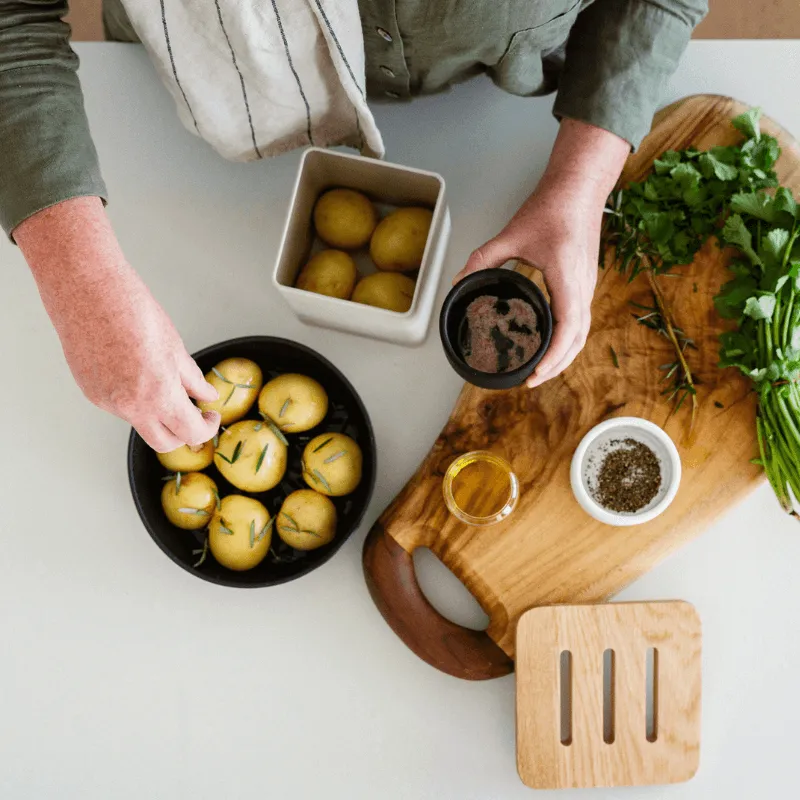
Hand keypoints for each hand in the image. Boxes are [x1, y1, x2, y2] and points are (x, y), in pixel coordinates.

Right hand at [15, 198, 219, 451]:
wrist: (88, 291)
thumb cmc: (131, 309)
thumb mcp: (175, 346)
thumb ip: (192, 379)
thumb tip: (206, 395)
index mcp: (158, 395)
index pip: (190, 433)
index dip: (206, 428)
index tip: (210, 417)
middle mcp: (130, 406)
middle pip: (165, 443)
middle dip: (183, 433)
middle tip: (194, 413)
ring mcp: (107, 402)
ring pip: (141, 424)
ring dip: (158, 415)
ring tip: (163, 381)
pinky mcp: (91, 393)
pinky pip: (119, 408)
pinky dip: (134, 400)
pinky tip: (135, 372)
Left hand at [454, 119, 629, 387]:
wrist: (580, 186)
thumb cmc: (552, 206)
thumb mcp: (511, 234)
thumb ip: (483, 259)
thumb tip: (459, 281)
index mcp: (567, 277)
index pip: (567, 329)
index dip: (552, 357)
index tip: (535, 374)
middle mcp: (582, 286)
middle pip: (577, 340)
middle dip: (556, 365)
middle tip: (531, 380)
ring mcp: (587, 285)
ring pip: (582, 332)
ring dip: (565, 356)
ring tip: (541, 371)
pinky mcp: (585, 282)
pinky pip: (581, 320)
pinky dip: (569, 339)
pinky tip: (552, 345)